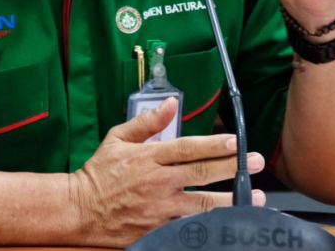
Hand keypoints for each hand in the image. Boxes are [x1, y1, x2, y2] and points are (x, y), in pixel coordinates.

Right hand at [68, 98, 265, 245]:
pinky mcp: (157, 230)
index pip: (188, 149)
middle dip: (233, 167)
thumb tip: (170, 104)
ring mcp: (159, 209)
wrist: (79, 210)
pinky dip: (210, 225)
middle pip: (202, 174)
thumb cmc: (99, 172)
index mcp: (149, 158)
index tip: (236, 141)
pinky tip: (228, 223)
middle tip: (256, 162)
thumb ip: (147, 122)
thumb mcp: (118, 138)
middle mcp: (158, 183)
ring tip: (254, 197)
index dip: (214, 144)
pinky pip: (189, 228)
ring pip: (203, 205)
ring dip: (232, 201)